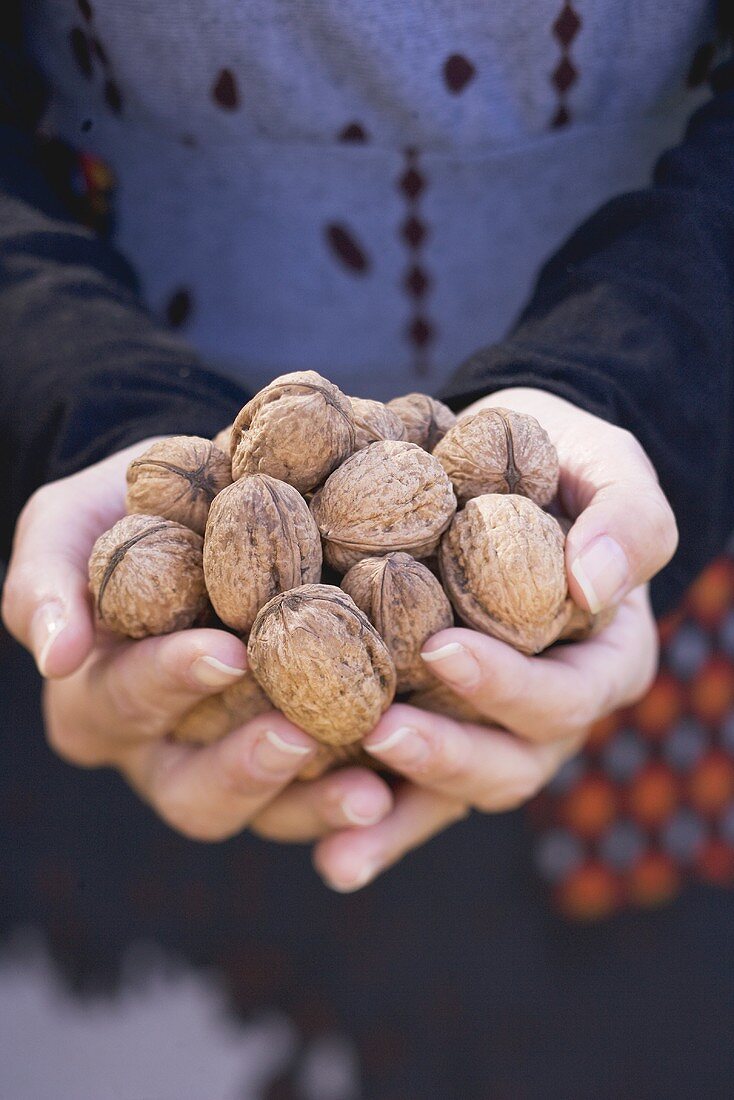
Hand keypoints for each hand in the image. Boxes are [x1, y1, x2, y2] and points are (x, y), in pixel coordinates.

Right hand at [2, 444, 393, 840]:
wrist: (212, 497)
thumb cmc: (127, 509)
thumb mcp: (68, 523)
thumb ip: (44, 578)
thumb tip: (54, 652)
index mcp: (104, 703)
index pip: (126, 705)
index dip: (170, 683)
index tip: (224, 650)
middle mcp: (171, 750)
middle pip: (198, 795)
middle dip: (247, 770)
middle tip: (300, 736)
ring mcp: (244, 757)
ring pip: (273, 812)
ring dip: (320, 806)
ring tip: (372, 793)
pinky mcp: (313, 748)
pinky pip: (339, 786)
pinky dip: (378, 790)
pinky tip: (412, 777)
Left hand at [311, 388, 676, 891]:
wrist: (496, 468)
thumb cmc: (562, 467)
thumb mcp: (610, 468)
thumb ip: (626, 519)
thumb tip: (592, 583)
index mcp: (603, 659)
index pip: (566, 693)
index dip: (510, 685)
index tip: (442, 649)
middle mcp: (549, 712)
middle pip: (511, 763)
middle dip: (448, 756)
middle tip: (380, 732)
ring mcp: (489, 730)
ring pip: (454, 796)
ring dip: (397, 820)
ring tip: (338, 844)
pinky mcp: (434, 728)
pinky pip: (407, 793)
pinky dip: (371, 828)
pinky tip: (327, 857)